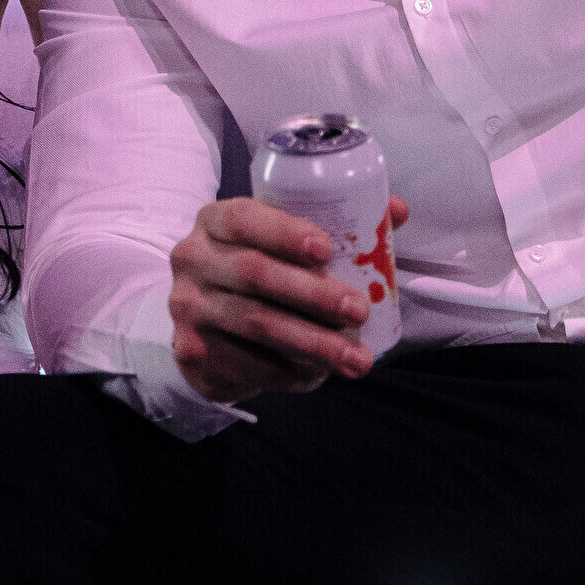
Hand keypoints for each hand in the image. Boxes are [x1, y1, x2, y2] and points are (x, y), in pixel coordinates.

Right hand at [169, 194, 411, 404]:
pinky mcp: (192, 349)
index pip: (244, 218)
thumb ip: (334, 224)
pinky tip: (316, 373)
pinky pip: (247, 363)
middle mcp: (193, 257)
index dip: (285, 232)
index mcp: (216, 220)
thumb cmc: (257, 271)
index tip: (326, 250)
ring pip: (256, 323)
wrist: (207, 325)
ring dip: (312, 343)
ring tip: (355, 357)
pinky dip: (288, 370)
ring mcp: (188, 305)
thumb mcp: (281, 241)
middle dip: (313, 294)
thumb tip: (396, 210)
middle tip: (358, 310)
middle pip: (254, 273)